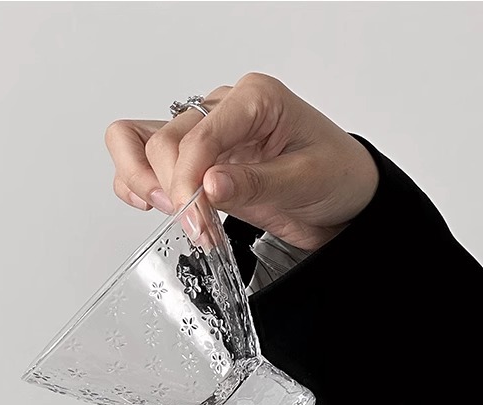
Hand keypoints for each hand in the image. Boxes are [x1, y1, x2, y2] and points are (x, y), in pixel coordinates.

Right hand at [105, 72, 378, 250]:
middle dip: (173, 189)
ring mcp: (206, 134)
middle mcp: (223, 109)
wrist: (346, 197)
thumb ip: (256, 184)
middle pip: (163, 140)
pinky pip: (145, 161)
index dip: (188, 178)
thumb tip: (209, 186)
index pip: (198, 132)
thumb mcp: (307, 181)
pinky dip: (137, 184)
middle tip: (199, 228)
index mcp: (255, 99)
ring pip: (142, 142)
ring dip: (145, 183)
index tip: (198, 219)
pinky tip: (157, 207)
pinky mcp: (197, 162)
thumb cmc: (336, 176)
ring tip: (176, 216)